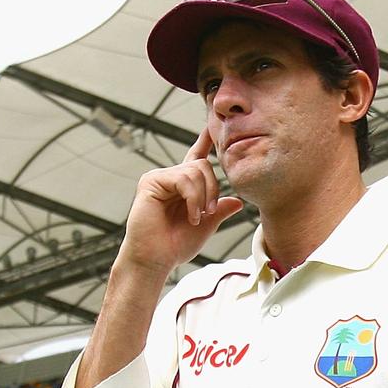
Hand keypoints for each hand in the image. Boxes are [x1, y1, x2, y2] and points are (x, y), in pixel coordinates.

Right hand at [120, 128, 243, 275]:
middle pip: (203, 165)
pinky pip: (183, 179)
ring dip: (203, 197)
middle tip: (209, 212)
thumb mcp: (206, 227)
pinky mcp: (151, 181)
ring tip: (197, 218)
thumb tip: (237, 201)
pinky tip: (192, 216)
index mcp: (183, 186)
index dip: (204, 142)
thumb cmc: (175, 246)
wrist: (156, 260)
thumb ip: (219, 211)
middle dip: (213, 189)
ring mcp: (159, 178)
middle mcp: (170, 178)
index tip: (212, 127)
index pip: (196, 158)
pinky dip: (193, 199)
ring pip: (195, 171)